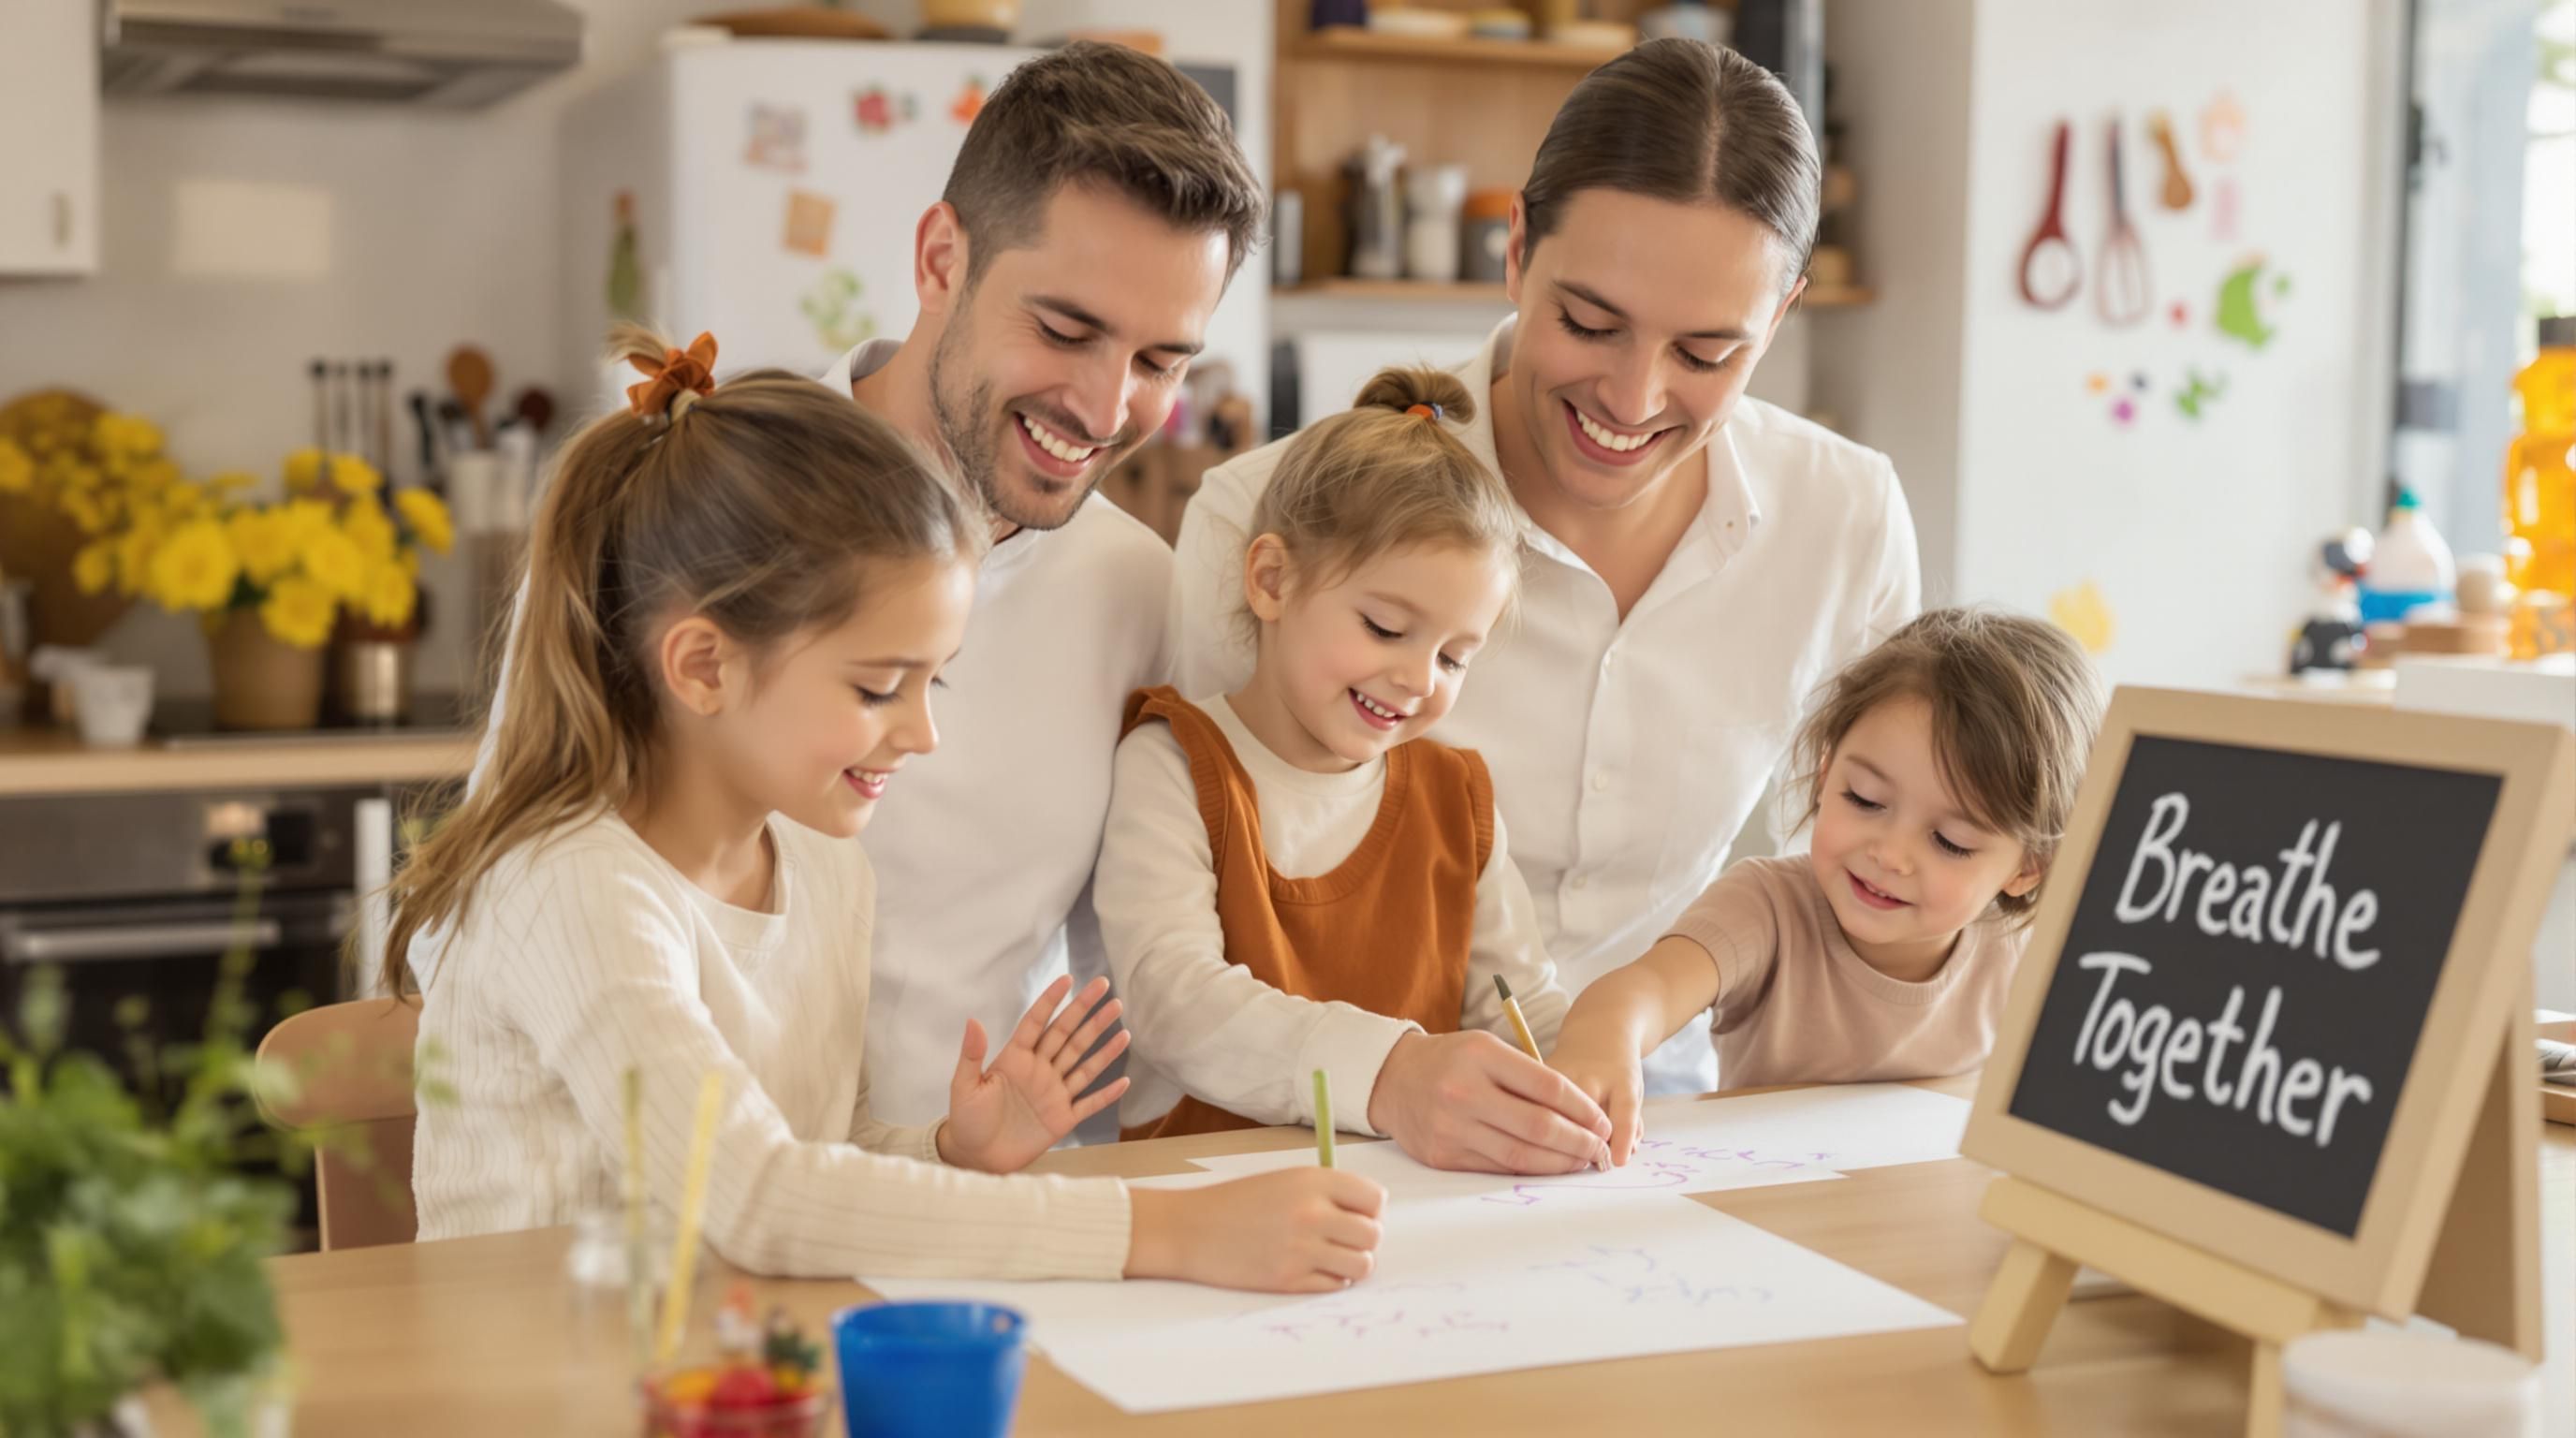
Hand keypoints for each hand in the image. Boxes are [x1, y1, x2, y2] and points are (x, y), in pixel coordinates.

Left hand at [937, 975, 1129, 1173]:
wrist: (976, 1157)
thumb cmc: (966, 1120)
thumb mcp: (964, 1086)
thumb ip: (972, 1055)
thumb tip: (972, 1020)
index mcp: (1015, 1058)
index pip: (1037, 1022)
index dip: (1051, 1001)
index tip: (1067, 978)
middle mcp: (1039, 1070)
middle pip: (1067, 1035)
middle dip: (1086, 1011)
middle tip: (1105, 987)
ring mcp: (1053, 1094)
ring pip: (1084, 1065)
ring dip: (1104, 1047)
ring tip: (1123, 1026)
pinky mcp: (1062, 1119)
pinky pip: (1089, 1104)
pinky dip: (1107, 1094)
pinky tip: (1125, 1080)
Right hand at [1125, 1169, 1386, 1291]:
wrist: (1189, 1229)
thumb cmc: (1237, 1202)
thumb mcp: (1285, 1180)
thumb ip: (1327, 1192)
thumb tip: (1371, 1214)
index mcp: (1312, 1181)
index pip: (1375, 1199)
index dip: (1371, 1209)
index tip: (1357, 1215)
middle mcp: (1311, 1214)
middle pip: (1373, 1234)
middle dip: (1364, 1239)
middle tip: (1343, 1240)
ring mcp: (1301, 1250)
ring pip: (1362, 1265)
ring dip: (1351, 1264)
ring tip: (1331, 1258)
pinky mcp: (1288, 1280)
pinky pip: (1335, 1286)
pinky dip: (1330, 1281)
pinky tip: (1311, 1270)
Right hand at [1366, 1030, 1611, 1173]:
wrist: (1391, 1080)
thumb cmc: (1451, 1061)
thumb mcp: (1486, 1048)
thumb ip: (1527, 1075)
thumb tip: (1581, 1115)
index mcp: (1480, 1055)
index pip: (1548, 1086)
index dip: (1583, 1108)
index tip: (1602, 1121)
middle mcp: (1463, 1091)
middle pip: (1538, 1126)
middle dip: (1579, 1141)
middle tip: (1600, 1148)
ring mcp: (1450, 1127)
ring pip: (1520, 1154)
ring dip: (1560, 1162)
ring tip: (1582, 1161)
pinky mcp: (1442, 1155)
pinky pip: (1496, 1167)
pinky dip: (1529, 1169)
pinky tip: (1548, 1166)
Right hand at [1548, 1034, 1645, 1166]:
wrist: (1598, 1030)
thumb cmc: (1617, 1073)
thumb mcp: (1633, 1093)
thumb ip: (1630, 1127)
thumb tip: (1617, 1158)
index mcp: (1622, 1078)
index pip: (1625, 1108)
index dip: (1622, 1134)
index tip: (1618, 1160)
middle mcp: (1590, 1074)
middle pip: (1584, 1110)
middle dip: (1584, 1142)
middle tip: (1588, 1163)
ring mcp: (1561, 1071)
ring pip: (1554, 1109)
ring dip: (1558, 1138)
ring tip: (1564, 1155)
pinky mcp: (1537, 1073)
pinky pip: (1534, 1104)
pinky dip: (1538, 1125)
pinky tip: (1537, 1140)